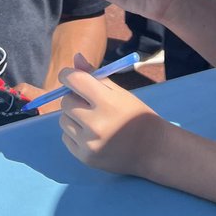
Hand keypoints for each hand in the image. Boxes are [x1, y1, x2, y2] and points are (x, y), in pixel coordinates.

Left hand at [59, 53, 163, 176]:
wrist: (152, 149)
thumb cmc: (136, 115)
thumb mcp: (120, 92)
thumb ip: (96, 75)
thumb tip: (76, 58)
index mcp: (107, 102)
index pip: (75, 81)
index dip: (67, 75)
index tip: (68, 76)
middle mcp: (96, 123)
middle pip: (66, 102)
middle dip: (74, 98)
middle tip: (88, 102)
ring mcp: (89, 143)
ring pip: (63, 120)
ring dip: (73, 116)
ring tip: (90, 119)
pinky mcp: (85, 158)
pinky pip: (66, 138)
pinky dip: (74, 133)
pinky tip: (90, 134)